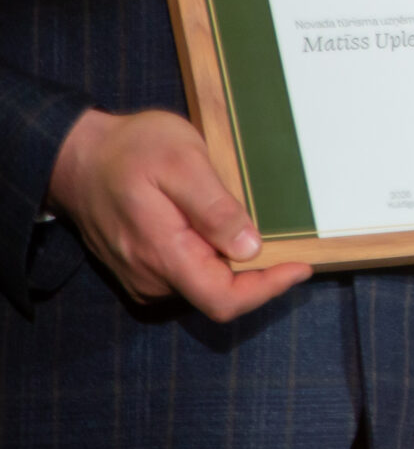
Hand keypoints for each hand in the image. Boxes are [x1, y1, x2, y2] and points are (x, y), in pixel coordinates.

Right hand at [45, 108, 311, 319]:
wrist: (78, 156)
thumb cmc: (131, 150)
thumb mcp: (182, 162)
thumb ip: (214, 208)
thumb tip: (250, 248)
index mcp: (163, 254)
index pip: (222, 299)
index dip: (267, 290)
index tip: (301, 266)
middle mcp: (152, 278)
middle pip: (218, 295)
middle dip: (259, 276)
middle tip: (290, 242)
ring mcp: (144, 276)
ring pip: (204, 284)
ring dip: (235, 265)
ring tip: (254, 226)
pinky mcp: (142, 268)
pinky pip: (187, 274)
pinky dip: (213, 259)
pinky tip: (221, 229)